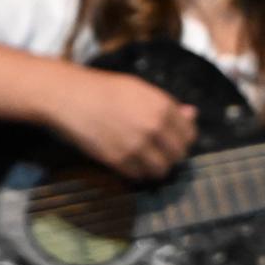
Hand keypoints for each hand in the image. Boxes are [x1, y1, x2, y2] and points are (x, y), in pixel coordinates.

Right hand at [46, 69, 199, 181]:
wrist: (72, 97)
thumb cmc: (106, 89)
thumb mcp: (141, 89)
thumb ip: (168, 105)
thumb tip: (192, 114)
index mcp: (161, 107)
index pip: (189, 134)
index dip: (184, 138)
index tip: (176, 139)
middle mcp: (153, 128)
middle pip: (178, 155)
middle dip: (172, 154)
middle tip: (161, 150)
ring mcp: (136, 146)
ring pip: (161, 170)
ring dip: (157, 166)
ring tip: (147, 158)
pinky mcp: (118, 161)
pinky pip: (139, 176)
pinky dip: (138, 171)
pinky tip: (131, 160)